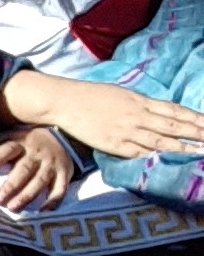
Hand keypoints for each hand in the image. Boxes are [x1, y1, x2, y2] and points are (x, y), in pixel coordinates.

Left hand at [0, 128, 75, 210]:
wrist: (64, 137)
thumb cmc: (29, 142)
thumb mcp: (13, 135)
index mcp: (22, 143)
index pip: (9, 149)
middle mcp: (37, 154)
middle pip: (24, 170)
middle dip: (11, 185)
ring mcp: (52, 165)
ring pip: (40, 181)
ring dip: (27, 195)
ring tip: (13, 208)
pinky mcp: (65, 174)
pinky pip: (60, 189)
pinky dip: (53, 201)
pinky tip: (43, 212)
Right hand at [1, 71, 203, 157]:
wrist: (64, 101)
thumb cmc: (90, 95)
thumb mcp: (121, 93)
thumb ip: (140, 103)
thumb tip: (157, 111)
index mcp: (140, 101)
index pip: (175, 110)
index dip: (195, 117)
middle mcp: (138, 116)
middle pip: (174, 126)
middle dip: (197, 133)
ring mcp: (126, 131)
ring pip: (161, 141)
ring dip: (182, 148)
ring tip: (199, 153)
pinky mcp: (113, 144)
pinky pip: (139, 152)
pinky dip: (155, 157)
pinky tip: (168, 162)